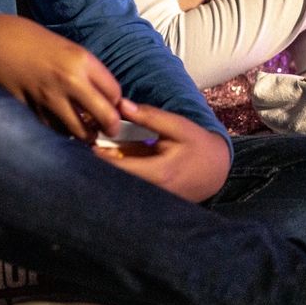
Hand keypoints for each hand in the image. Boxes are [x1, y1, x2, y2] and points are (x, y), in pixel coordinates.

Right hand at [0, 13, 121, 140]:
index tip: (113, 105)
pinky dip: (58, 132)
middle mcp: (69, 80)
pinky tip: (60, 128)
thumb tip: (99, 93)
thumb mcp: (65, 46)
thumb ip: (83, 69)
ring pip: (78, 130)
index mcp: (81, 60)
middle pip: (104, 116)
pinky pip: (51, 129)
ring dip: (84, 135)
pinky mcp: (31, 108)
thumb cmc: (29, 38)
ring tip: (86, 135)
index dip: (117, 102)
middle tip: (110, 130)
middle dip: (111, 127)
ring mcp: (49, 97)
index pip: (114, 92)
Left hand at [94, 98, 230, 201]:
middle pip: (116, 180)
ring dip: (109, 170)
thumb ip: (149, 117)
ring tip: (100, 150)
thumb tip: (120, 103)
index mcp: (159, 173)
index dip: (99, 155)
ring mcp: (154, 199)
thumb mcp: (177, 126)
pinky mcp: (153, 200)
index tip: (88, 140)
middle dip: (101, 163)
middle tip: (90, 144)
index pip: (118, 168)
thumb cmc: (198, 145)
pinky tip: (116, 159)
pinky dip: (121, 174)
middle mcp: (154, 191)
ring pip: (121, 186)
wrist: (217, 169)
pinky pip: (130, 187)